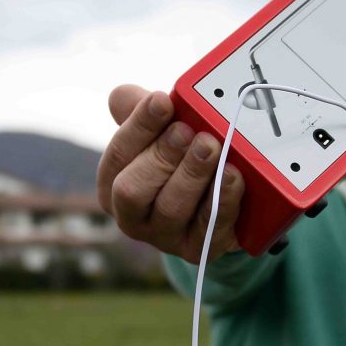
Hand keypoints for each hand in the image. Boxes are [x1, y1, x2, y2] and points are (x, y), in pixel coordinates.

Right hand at [96, 85, 244, 263]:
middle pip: (132, 190)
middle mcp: (131, 216)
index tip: (162, 100)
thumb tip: (122, 95)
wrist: (217, 204)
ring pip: (170, 209)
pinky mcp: (199, 249)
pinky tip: (233, 175)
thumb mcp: (158, 133)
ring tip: (212, 146)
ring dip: (192, 174)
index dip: (139, 127)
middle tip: (187, 130)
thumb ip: (140, 111)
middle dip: (161, 156)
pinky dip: (222, 199)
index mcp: (112, 184)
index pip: (117, 155)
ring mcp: (164, 238)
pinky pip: (209, 227)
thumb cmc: (179, 161)